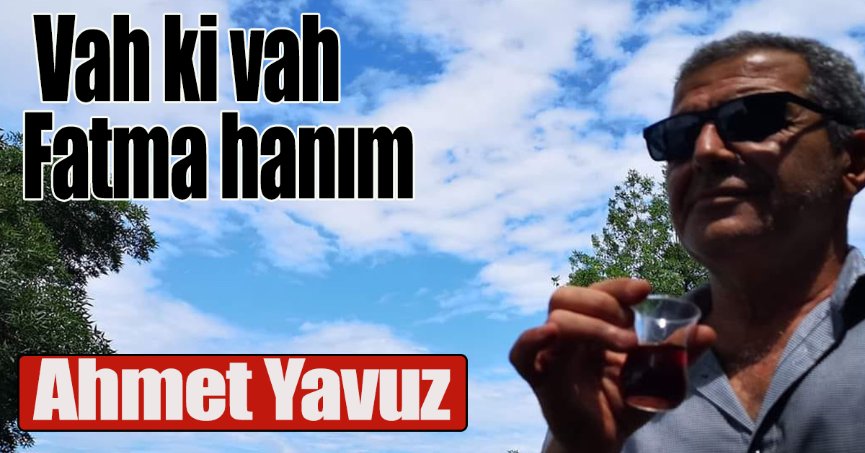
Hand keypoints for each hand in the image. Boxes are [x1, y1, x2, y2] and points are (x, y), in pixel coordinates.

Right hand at [510, 278, 715, 452]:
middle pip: (568, 295)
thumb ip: (678, 356)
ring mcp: (552, 356)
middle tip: (631, 326)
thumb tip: (708, 332)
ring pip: (557, 318)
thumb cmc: (624, 405)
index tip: (646, 289)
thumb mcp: (657, 379)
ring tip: (625, 344)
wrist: (602, 444)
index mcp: (592, 328)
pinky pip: (521, 354)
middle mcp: (568, 337)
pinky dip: (532, 339)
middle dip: (602, 301)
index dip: (617, 286)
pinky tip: (551, 333)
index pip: (597, 292)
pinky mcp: (541, 380)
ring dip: (592, 325)